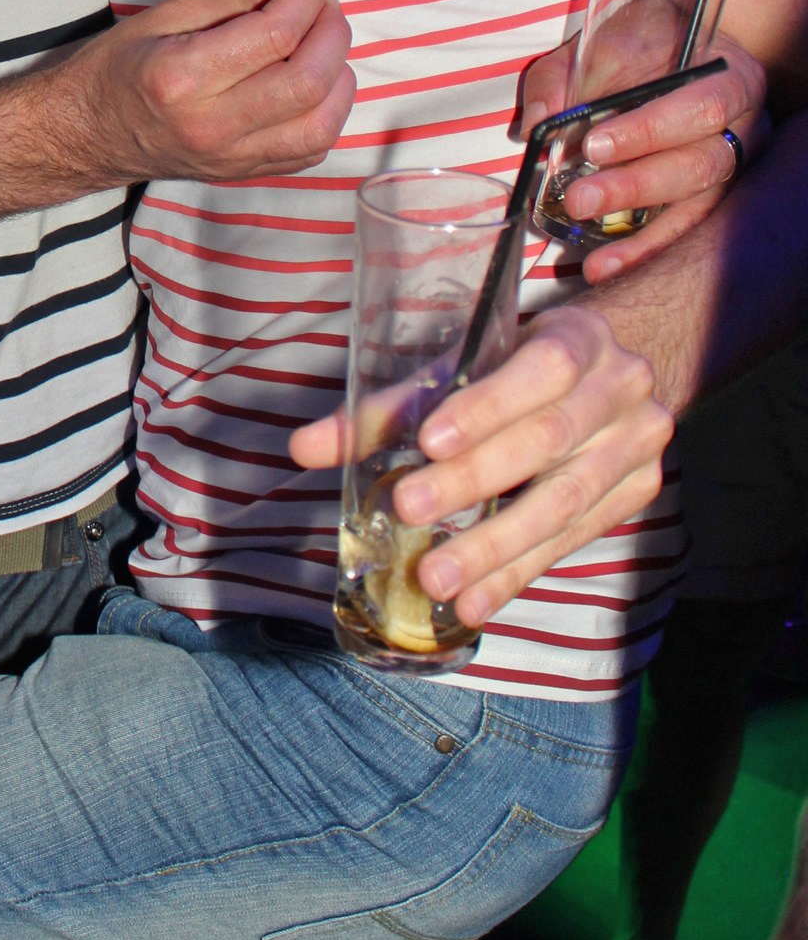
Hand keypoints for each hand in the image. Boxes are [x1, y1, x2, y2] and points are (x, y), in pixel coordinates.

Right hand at [65, 0, 355, 187]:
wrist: (83, 135)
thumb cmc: (115, 68)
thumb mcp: (164, 17)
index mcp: (183, 76)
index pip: (274, 33)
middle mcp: (211, 125)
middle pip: (307, 80)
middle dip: (332, 30)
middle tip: (323, 2)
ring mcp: (230, 158)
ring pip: (320, 124)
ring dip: (339, 74)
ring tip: (325, 41)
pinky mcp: (243, 173)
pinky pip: (310, 150)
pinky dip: (329, 111)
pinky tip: (320, 81)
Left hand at [290, 303, 670, 628]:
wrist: (612, 376)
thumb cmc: (520, 365)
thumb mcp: (467, 363)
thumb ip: (391, 404)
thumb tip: (304, 448)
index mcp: (580, 337)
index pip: (542, 368)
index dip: (488, 406)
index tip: (431, 439)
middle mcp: (620, 389)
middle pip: (547, 440)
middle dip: (474, 480)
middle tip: (412, 510)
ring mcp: (635, 447)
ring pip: (563, 503)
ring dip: (494, 547)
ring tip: (436, 577)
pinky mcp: (636, 496)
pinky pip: (571, 542)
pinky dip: (516, 574)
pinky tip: (474, 602)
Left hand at [515, 37, 766, 281]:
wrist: (678, 48)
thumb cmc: (641, 44)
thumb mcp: (595, 47)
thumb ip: (561, 82)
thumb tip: (535, 126)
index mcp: (728, 78)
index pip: (700, 106)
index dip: (649, 130)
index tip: (593, 145)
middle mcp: (744, 127)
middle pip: (699, 165)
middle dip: (635, 186)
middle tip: (579, 199)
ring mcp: (731, 167)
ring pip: (696, 206)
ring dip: (643, 233)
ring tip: (596, 256)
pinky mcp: (711, 199)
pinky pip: (684, 231)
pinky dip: (645, 250)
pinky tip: (607, 266)